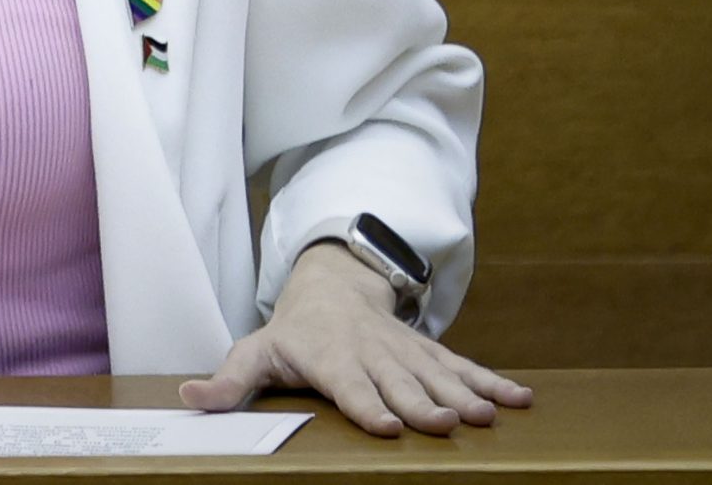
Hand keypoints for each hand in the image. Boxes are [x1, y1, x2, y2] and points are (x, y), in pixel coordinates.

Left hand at [180, 243, 532, 436]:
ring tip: (489, 417)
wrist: (330, 285)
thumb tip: (189, 398)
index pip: (348, 385)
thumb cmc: (291, 332)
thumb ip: (228, 382)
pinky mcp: (428, 351)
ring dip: (464, 394)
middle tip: (447, 425)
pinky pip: (463, 365)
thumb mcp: (255, 352)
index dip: (367, 405)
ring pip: (436, 373)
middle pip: (398, 381)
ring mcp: (403, 350)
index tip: (388, 426)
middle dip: (422, 403)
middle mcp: (370, 352)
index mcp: (328, 358)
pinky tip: (522, 400)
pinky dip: (493, 381)